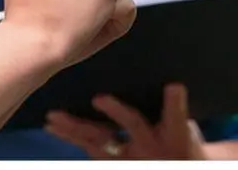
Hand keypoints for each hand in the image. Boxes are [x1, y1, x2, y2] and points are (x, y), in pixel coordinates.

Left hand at [45, 84, 209, 158]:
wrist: (178, 169)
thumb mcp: (183, 125)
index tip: (173, 86)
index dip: (174, 101)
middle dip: (116, 112)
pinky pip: (90, 150)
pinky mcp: (114, 162)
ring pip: (102, 141)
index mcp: (175, 133)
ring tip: (56, 116)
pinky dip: (71, 136)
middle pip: (134, 125)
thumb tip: (163, 76)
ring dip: (78, 128)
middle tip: (99, 98)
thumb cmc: (179, 141)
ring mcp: (131, 157)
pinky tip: (53, 127)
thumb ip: (171, 105)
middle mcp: (150, 144)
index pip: (175, 115)